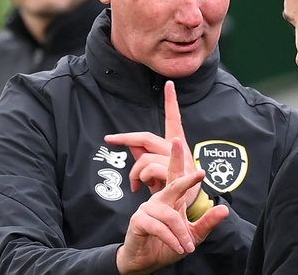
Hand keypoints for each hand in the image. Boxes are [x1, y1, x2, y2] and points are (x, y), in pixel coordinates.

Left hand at [105, 81, 200, 205]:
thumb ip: (145, 157)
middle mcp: (179, 149)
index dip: (172, 101)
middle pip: (146, 137)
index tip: (169, 85)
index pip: (174, 119)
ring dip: (136, 173)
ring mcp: (178, 161)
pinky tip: (146, 188)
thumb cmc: (173, 190)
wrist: (187, 211)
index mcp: (176, 146)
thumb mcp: (157, 172)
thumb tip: (132, 147)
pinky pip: (150, 169)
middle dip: (126, 138)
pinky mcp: (176, 174)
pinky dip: (143, 179)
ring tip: (138, 185)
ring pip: (144, 158)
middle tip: (111, 140)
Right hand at [116, 137, 228, 274]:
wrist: (146, 262)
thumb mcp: (192, 236)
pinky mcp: (139, 221)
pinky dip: (171, 239)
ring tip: (187, 247)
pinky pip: (159, 227)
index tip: (178, 141)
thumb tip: (225, 209)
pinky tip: (177, 247)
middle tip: (199, 172)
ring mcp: (148, 209)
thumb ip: (207, 222)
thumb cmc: (167, 245)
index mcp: (172, 199)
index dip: (178, 159)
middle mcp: (160, 200)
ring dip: (181, 233)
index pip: (176, 176)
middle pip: (173, 184)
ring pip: (170, 215)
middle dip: (186, 177)